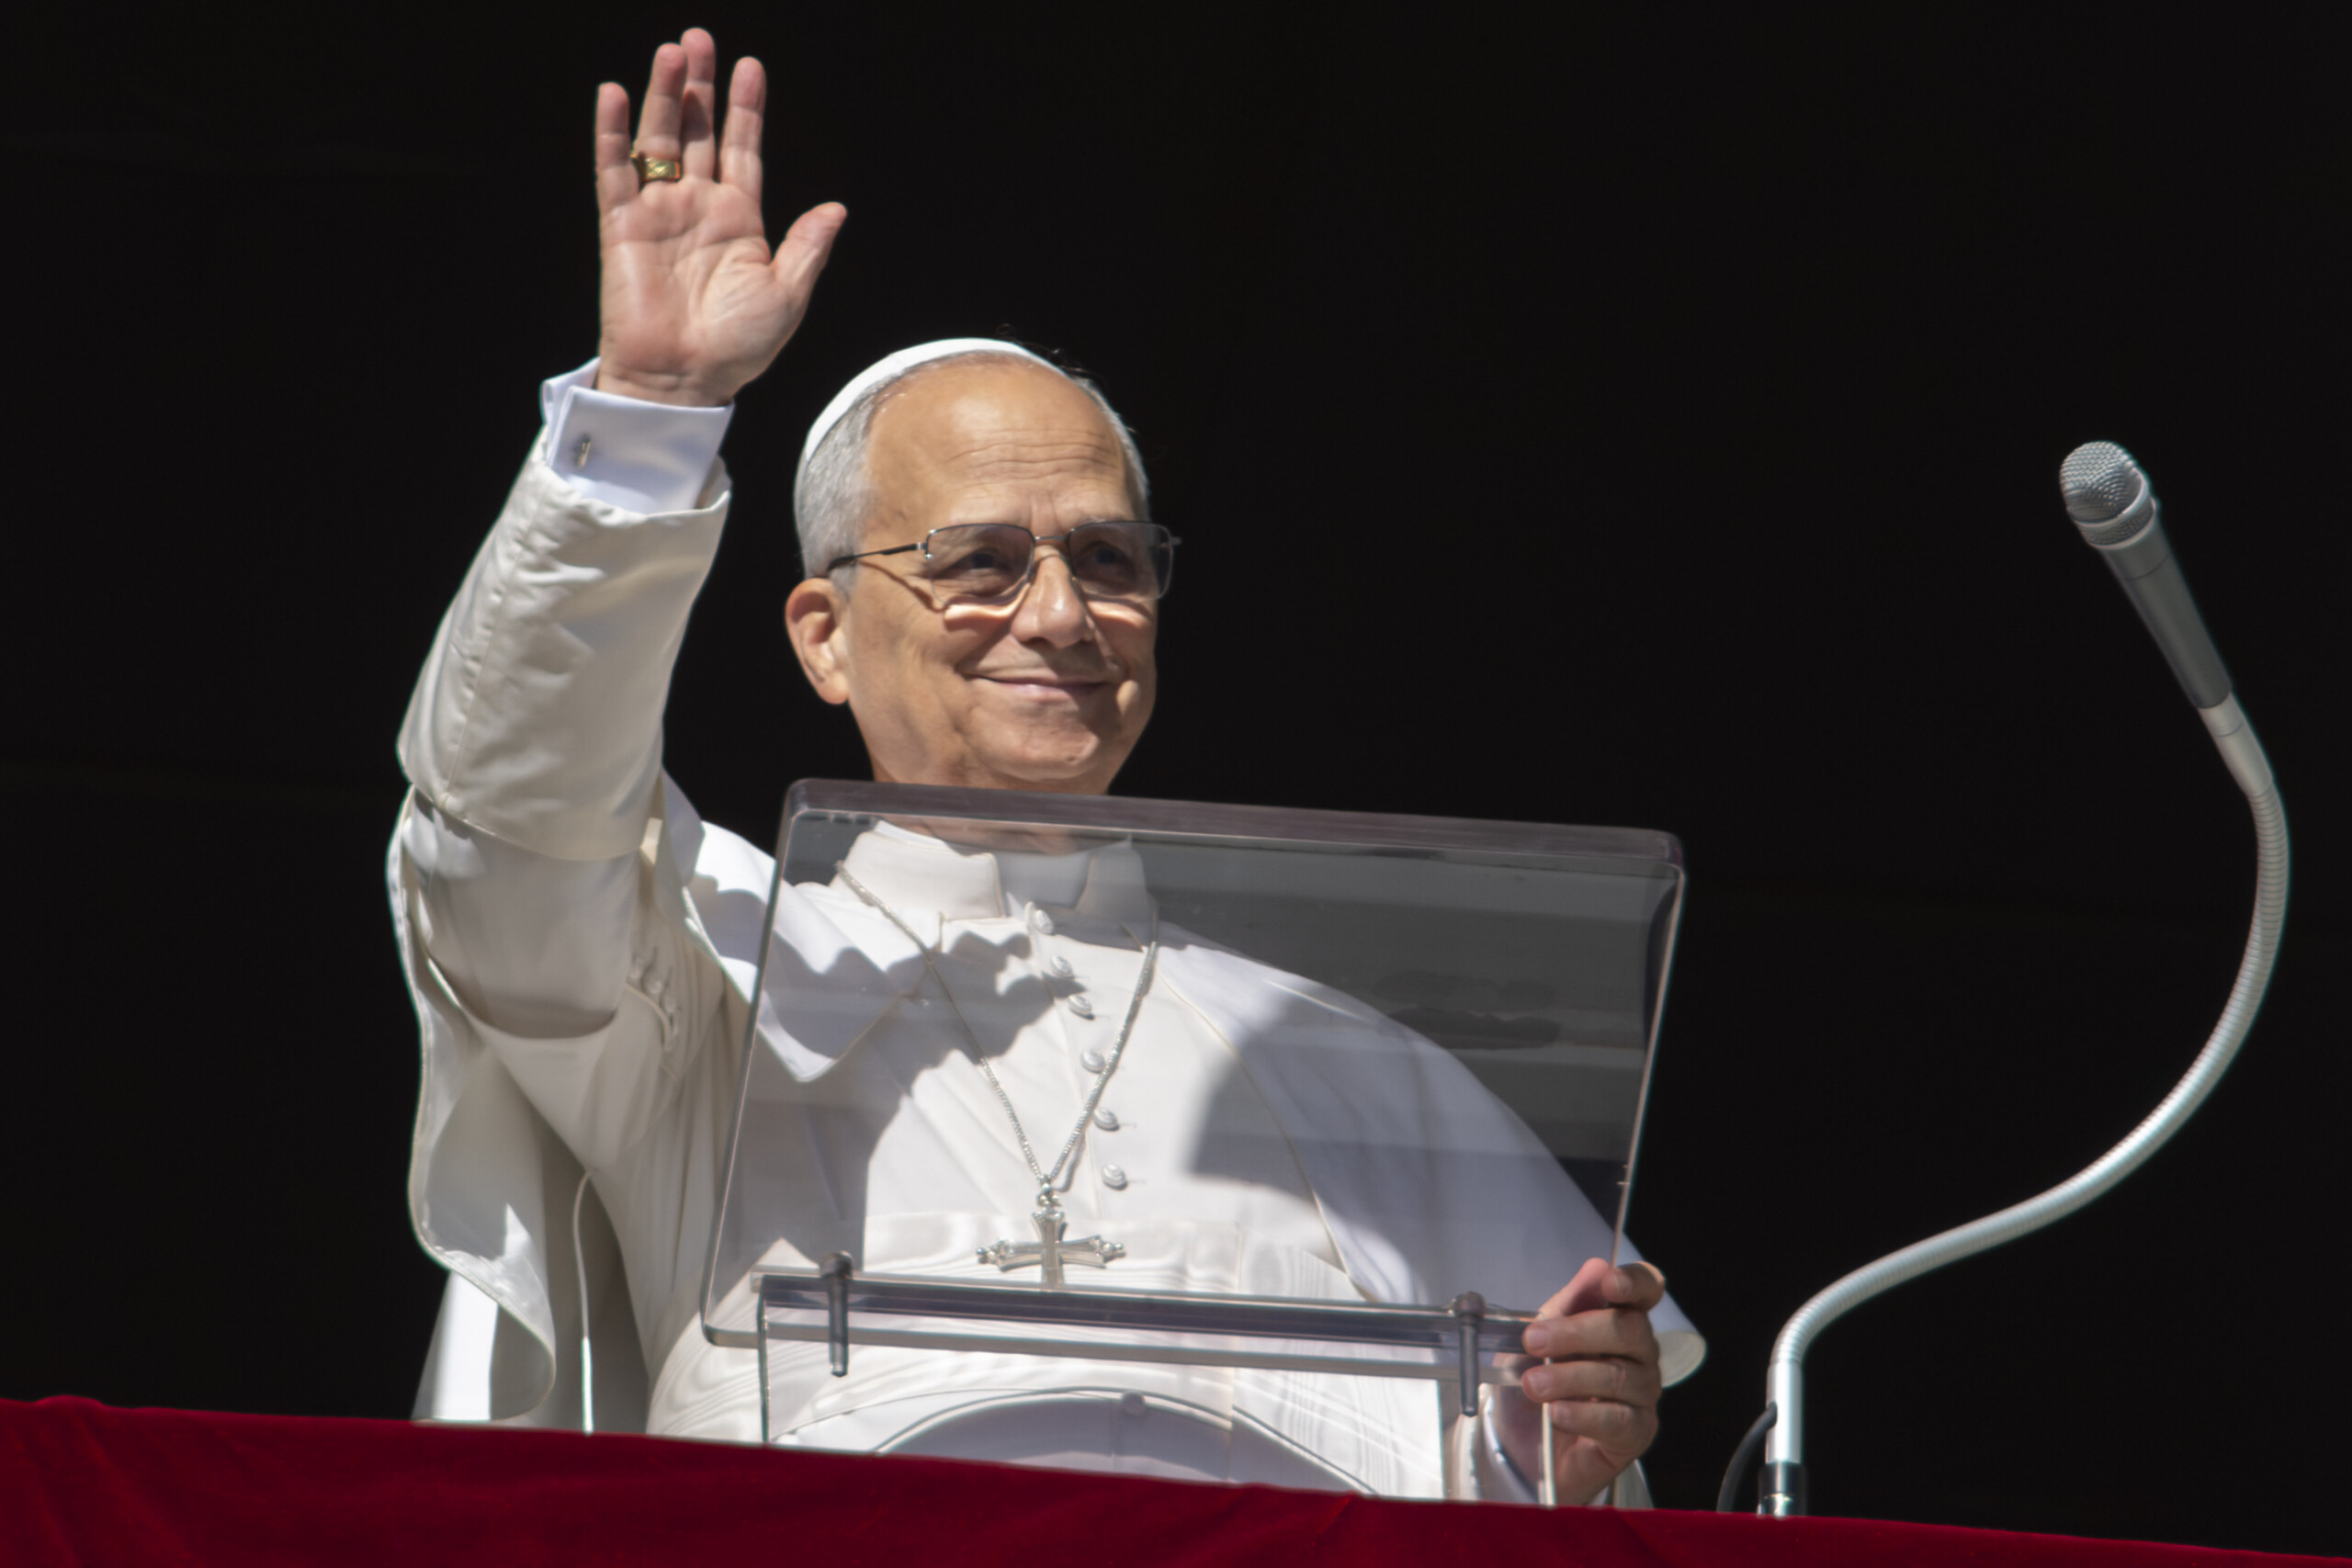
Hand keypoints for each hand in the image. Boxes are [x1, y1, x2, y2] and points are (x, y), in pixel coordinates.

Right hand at [594, 28, 844, 406]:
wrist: (686, 382)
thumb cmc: (738, 348)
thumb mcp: (787, 295)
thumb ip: (807, 248)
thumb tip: (836, 208)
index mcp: (739, 222)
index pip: (743, 150)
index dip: (746, 109)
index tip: (751, 66)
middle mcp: (697, 209)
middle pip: (699, 133)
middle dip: (700, 86)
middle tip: (699, 38)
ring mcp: (658, 213)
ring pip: (659, 140)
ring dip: (664, 96)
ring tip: (672, 52)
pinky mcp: (622, 227)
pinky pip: (613, 171)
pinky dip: (611, 133)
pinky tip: (613, 95)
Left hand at [1495, 1258, 1664, 1503]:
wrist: (1519, 1442)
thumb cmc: (1534, 1379)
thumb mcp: (1535, 1336)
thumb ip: (1566, 1304)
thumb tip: (1597, 1266)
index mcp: (1619, 1319)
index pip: (1647, 1290)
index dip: (1636, 1282)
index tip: (1610, 1283)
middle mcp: (1640, 1354)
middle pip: (1629, 1331)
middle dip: (1577, 1333)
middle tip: (1533, 1341)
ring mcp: (1642, 1395)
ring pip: (1620, 1376)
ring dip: (1569, 1377)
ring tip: (1533, 1384)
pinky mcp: (1635, 1434)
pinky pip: (1618, 1420)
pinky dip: (1583, 1414)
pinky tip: (1557, 1412)